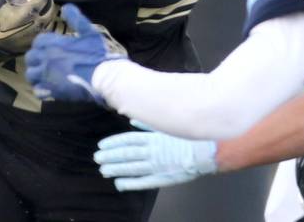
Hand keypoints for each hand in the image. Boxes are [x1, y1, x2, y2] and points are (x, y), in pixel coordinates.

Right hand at [0, 0, 57, 63]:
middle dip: (48, 0)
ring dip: (46, 13)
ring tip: (39, 8)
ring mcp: (36, 36)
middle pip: (51, 9)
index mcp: (30, 12)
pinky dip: (41, 24)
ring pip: (48, 22)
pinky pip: (42, 32)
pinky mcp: (33, 44)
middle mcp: (37, 24)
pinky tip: (34, 21)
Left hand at [25, 3, 125, 102]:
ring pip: (31, 75)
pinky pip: (38, 91)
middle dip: (36, 59)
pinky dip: (41, 90)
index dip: (43, 44)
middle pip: (30, 58)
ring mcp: (48, 76)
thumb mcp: (90, 32)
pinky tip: (49, 88)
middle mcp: (46, 59)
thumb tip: (65, 7)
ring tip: (45, 76)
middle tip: (45, 62)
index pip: (38, 41)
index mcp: (54, 44)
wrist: (106, 78)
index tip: (49, 48)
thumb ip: (76, 19)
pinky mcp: (52, 92)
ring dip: (37, 74)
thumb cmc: (98, 54)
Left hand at [94, 129, 216, 190]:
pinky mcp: (162, 178)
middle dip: (110, 156)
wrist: (206, 152)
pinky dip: (129, 182)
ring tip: (103, 170)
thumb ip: (148, 124)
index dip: (113, 143)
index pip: (127, 140)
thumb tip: (132, 119)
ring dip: (115, 169)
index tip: (101, 145)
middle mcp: (151, 152)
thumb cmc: (187, 137)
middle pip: (126, 154)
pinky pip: (142, 181)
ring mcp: (156, 166)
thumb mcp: (166, 126)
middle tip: (97, 158)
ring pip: (131, 167)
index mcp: (153, 138)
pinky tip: (119, 183)